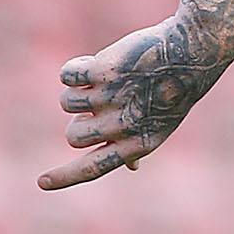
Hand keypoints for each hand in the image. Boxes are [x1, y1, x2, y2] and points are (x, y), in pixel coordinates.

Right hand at [39, 15, 227, 189]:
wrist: (191, 51)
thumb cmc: (174, 89)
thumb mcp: (161, 122)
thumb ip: (138, 145)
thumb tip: (130, 167)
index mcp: (138, 144)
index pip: (93, 168)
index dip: (65, 177)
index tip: (42, 183)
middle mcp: (123, 126)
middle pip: (73, 135)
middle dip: (80, 119)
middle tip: (102, 100)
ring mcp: (111, 99)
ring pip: (67, 102)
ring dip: (80, 89)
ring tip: (111, 77)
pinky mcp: (102, 71)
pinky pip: (67, 75)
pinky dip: (75, 67)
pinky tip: (97, 61)